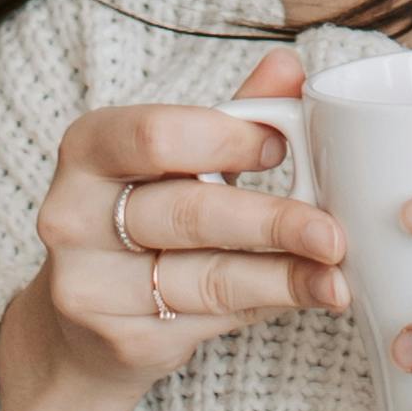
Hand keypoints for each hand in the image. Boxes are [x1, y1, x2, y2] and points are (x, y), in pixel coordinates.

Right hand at [0, 53, 345, 410]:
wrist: (78, 325)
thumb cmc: (136, 220)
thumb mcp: (172, 161)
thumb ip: (230, 117)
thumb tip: (290, 68)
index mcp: (88, 149)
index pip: (155, 137)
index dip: (225, 141)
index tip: (282, 147)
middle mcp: (74, 217)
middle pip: (186, 213)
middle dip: (271, 221)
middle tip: (332, 230)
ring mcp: (92, 287)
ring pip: (207, 278)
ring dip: (284, 276)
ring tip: (337, 275)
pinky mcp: (122, 342)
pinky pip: (212, 319)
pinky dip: (268, 304)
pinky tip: (309, 295)